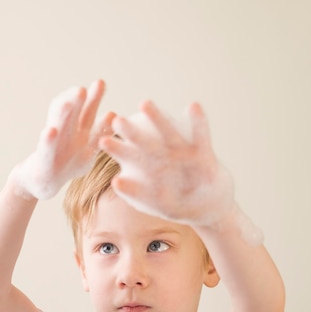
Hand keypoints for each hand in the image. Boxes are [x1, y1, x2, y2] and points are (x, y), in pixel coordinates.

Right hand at [11, 80, 114, 199]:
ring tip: (73, 98)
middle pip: (72, 113)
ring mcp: (54, 146)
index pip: (86, 112)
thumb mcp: (88, 150)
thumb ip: (99, 134)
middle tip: (92, 83)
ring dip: (65, 111)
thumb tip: (114, 114)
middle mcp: (65, 135)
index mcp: (77, 132)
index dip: (93, 98)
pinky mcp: (44, 161)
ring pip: (58, 125)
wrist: (42, 183)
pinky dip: (48, 140)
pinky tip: (51, 131)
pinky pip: (46, 150)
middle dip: (80, 98)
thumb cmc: (67, 164)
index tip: (99, 83)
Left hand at [99, 100, 234, 226]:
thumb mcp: (160, 204)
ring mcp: (184, 155)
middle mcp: (165, 157)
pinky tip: (192, 106)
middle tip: (116, 120)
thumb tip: (116, 181)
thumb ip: (138, 194)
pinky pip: (201, 137)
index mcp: (151, 169)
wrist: (208, 207)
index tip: (101, 141)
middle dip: (131, 132)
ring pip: (169, 134)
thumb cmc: (181, 204)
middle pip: (145, 143)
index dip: (116, 149)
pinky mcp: (205, 156)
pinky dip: (198, 122)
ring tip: (144, 104)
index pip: (130, 158)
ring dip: (157, 119)